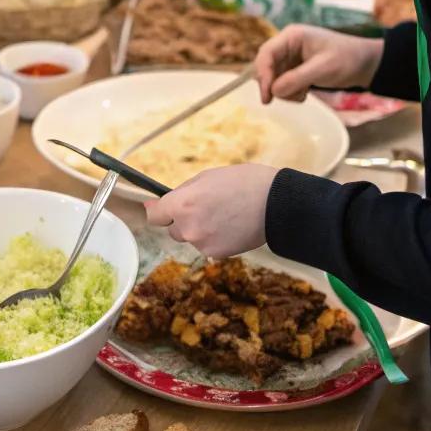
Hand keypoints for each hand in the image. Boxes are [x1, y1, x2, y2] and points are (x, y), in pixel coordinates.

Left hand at [145, 165, 277, 258]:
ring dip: (200, 229)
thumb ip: (181, 193)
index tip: (159, 208)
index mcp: (182, 204)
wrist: (276, 203)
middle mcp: (187, 227)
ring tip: (224, 215)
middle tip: (207, 206)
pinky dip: (215, 239)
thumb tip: (157, 204)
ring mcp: (202, 243)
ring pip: (192, 237)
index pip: (155, 216)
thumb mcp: (207, 177)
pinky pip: (207, 246)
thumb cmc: (243, 182)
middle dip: (183, 220)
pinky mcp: (217, 254)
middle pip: (173, 229)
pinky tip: (231, 226)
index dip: (157, 211)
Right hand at [256, 25, 383, 102]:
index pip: (266, 54)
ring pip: (274, 78)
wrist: (365, 64)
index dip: (263, 75)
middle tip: (282, 100)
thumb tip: (274, 91)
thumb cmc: (347, 59)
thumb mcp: (323, 68)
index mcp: (292, 36)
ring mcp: (290, 58)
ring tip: (303, 95)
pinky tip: (304, 94)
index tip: (267, 96)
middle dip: (274, 85)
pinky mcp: (295, 70)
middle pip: (266, 67)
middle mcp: (287, 46)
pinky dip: (290, 92)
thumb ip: (297, 78)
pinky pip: (283, 84)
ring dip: (284, 91)